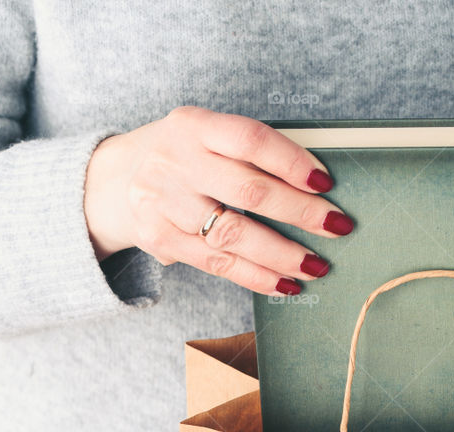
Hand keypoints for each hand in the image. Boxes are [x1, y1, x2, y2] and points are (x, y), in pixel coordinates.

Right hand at [83, 106, 355, 295]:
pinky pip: (217, 264)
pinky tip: (284, 283)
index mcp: (194, 125)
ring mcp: (164, 203)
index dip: (291, 161)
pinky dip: (256, 276)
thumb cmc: (182, 156)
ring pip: (233, 235)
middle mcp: (175, 161)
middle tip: (337, 227)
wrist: (116, 180)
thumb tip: (313, 186)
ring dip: (281, 255)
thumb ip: (248, 153)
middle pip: (247, 191)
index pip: (250, 140)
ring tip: (315, 267)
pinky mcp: (160, 240)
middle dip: (299, 212)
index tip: (325, 182)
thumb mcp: (206, 135)